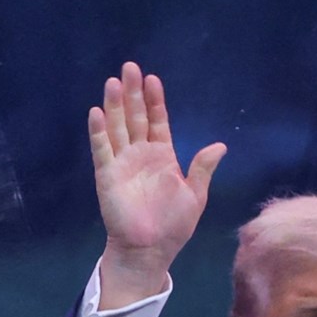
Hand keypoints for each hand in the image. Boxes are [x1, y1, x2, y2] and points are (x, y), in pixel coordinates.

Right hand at [88, 61, 226, 307]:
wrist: (151, 250)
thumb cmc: (173, 225)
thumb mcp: (195, 195)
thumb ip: (202, 168)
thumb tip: (220, 145)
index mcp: (162, 156)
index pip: (157, 121)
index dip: (155, 101)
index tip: (153, 79)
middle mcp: (140, 154)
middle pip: (135, 117)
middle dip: (133, 93)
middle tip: (130, 67)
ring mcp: (122, 163)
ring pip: (117, 127)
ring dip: (115, 105)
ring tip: (114, 82)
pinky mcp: (108, 175)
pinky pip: (102, 150)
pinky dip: (99, 132)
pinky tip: (97, 112)